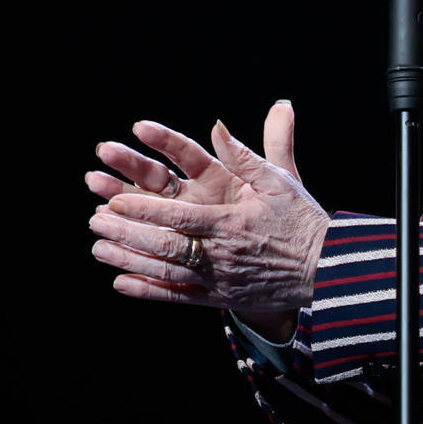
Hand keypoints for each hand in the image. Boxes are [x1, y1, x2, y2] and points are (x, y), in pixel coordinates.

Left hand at [87, 101, 325, 339]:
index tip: (115, 199)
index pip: (180, 215)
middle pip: (165, 245)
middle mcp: (222, 254)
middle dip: (127, 232)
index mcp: (233, 221)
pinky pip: (178, 297)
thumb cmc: (302, 221)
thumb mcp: (279, 181)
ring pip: (166, 272)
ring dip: (129, 260)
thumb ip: (245, 154)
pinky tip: (120, 284)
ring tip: (97, 248)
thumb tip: (217, 125)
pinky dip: (148, 292)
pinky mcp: (220, 298)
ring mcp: (219, 280)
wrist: (327, 271)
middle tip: (95, 220)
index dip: (145, 208)